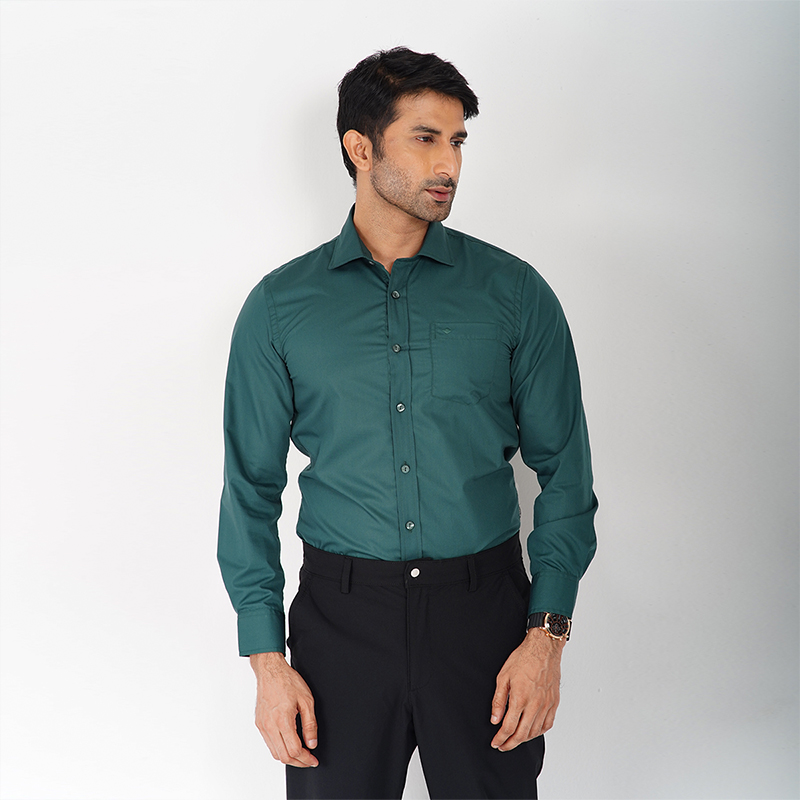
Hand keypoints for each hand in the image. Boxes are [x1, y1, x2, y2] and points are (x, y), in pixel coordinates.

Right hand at [250, 652, 318, 767]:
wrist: (270, 670)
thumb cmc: (288, 681)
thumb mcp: (306, 700)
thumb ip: (310, 724)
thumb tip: (312, 743)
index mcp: (282, 719)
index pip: (293, 750)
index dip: (306, 759)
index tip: (313, 760)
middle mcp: (269, 725)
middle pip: (283, 756)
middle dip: (298, 762)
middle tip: (309, 760)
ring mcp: (262, 725)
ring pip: (274, 752)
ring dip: (288, 757)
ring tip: (301, 754)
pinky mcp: (259, 723)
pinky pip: (269, 743)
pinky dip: (279, 749)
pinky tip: (288, 744)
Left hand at [490, 627, 564, 750]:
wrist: (543, 649)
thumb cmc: (523, 659)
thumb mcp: (503, 676)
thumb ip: (499, 700)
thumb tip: (495, 719)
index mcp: (520, 698)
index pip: (508, 727)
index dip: (500, 738)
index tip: (495, 742)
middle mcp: (535, 704)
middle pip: (522, 734)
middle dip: (510, 743)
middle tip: (502, 746)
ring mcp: (546, 705)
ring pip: (535, 732)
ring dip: (523, 739)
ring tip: (514, 739)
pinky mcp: (554, 703)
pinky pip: (547, 724)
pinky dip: (538, 732)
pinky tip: (532, 731)